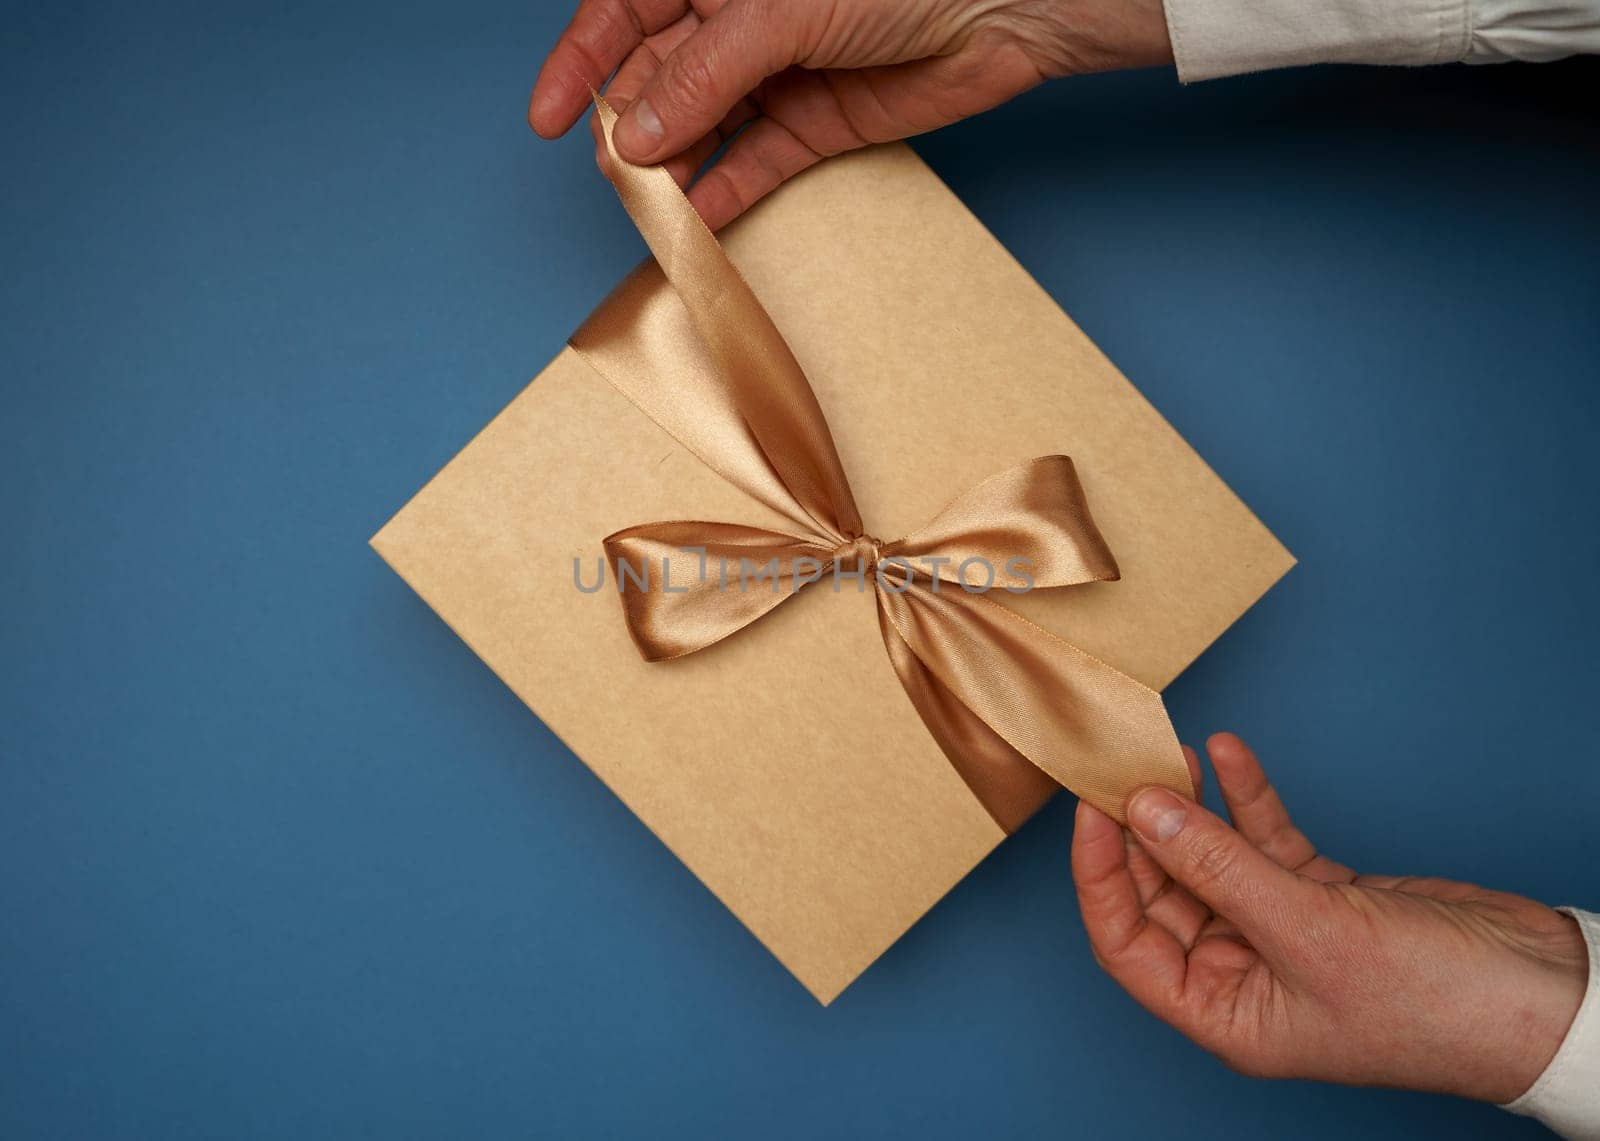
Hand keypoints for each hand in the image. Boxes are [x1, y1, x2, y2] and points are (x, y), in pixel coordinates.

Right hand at [529, 0, 1173, 228]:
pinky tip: (696, 219)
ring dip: (672, 165)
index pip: (623, 10)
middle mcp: (738, 18)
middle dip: (630, 121)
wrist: (1007, 6)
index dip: (580, 62)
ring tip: (651, 201)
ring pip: (700, 124)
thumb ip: (706, 70)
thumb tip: (639, 128)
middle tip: (617, 168)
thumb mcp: (781, 7)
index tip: (547, 116)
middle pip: (657, 74)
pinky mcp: (813, 122)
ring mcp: (775, 71)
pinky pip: (751, 161)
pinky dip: (723, 191)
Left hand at [1072, 733, 1588, 1103]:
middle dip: (1144, 830)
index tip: (1091, 811)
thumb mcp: (1309, 931)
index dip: (1100, 877)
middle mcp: (1245, 974)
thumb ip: (1220, 867)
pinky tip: (1230, 754)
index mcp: (1227, 1013)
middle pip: (1164, 893)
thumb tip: (1145, 811)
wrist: (1545, 997)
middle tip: (1126, 768)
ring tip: (1171, 751)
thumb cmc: (1435, 1004)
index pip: (1127, 944)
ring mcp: (1282, 930)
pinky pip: (1265, 841)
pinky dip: (1247, 800)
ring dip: (1193, 806)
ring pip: (1212, 860)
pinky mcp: (1322, 895)